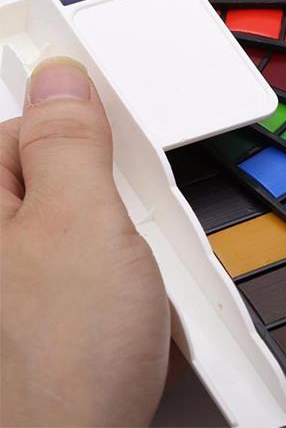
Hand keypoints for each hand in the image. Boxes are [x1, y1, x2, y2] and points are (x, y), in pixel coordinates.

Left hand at [1, 57, 169, 425]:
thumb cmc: (68, 353)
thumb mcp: (82, 223)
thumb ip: (70, 142)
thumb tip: (59, 78)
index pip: (23, 124)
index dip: (80, 132)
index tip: (115, 153)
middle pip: (55, 168)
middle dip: (105, 188)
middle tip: (119, 230)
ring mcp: (16, 267)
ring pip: (80, 209)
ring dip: (117, 226)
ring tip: (124, 270)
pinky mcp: (42, 293)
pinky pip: (86, 245)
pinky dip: (113, 253)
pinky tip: (120, 284)